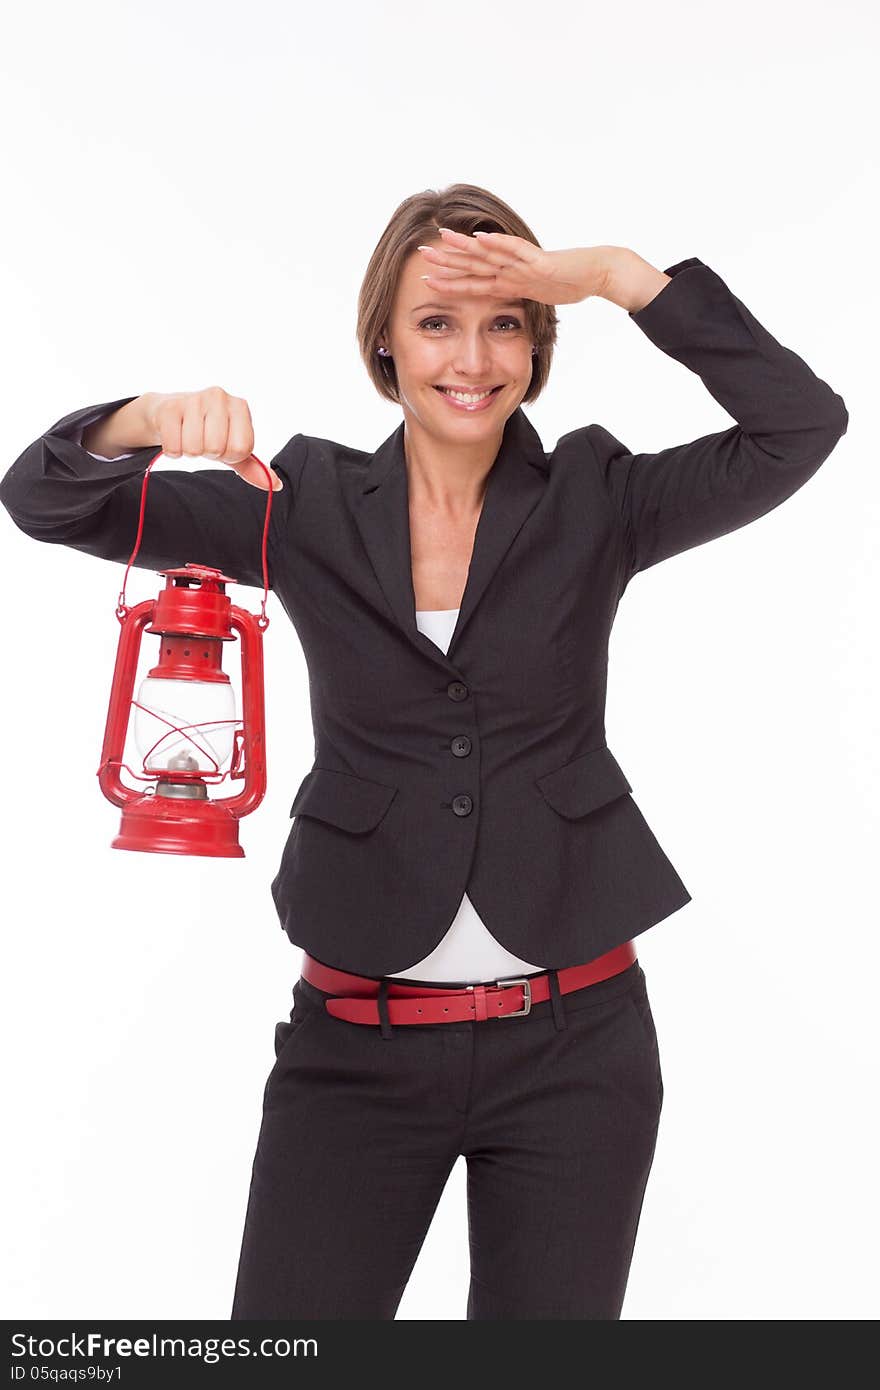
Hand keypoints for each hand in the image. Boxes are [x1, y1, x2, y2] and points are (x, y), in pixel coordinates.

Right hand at [140, 386, 281, 490]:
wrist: (166, 411)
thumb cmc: (205, 430)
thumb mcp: (231, 447)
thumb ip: (253, 467)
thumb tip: (277, 485)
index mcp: (239, 406)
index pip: (241, 448)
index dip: (229, 454)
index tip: (222, 445)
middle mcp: (219, 397)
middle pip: (216, 448)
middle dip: (208, 452)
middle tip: (202, 441)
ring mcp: (193, 399)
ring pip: (194, 448)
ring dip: (189, 451)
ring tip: (187, 436)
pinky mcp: (169, 408)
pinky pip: (173, 446)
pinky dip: (172, 450)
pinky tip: (174, 436)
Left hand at [417, 229, 621, 306]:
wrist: (598, 273)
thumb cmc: (572, 283)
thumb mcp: (540, 298)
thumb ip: (522, 300)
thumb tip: (509, 318)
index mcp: (510, 281)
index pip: (473, 281)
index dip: (450, 281)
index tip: (426, 280)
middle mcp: (512, 269)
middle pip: (474, 264)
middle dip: (447, 260)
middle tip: (420, 253)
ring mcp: (525, 263)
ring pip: (489, 252)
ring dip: (465, 247)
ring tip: (442, 238)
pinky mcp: (541, 261)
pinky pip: (516, 249)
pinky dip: (498, 243)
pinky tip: (481, 238)